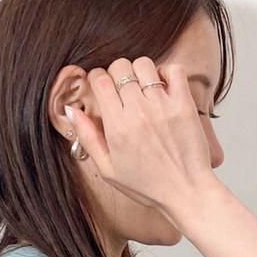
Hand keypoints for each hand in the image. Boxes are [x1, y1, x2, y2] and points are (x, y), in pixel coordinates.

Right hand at [64, 56, 215, 225]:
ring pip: (144, 64)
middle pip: (120, 67)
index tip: (102, 86)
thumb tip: (71, 110)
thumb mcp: (108, 169)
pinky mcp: (184, 105)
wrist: (186, 192)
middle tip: (122, 87)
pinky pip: (174, 70)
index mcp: (117, 126)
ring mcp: (163, 106)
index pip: (100, 80)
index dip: (97, 78)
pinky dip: (167, 72)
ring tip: (143, 87)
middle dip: (117, 72)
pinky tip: (163, 87)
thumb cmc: (148, 185)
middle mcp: (138, 112)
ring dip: (141, 71)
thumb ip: (88, 137)